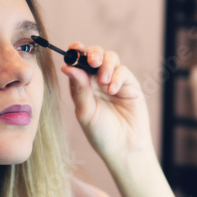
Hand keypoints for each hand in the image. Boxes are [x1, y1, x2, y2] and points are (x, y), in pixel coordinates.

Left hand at [61, 42, 154, 166]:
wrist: (124, 148)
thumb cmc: (100, 133)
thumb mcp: (85, 111)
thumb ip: (79, 89)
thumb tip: (66, 67)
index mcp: (82, 85)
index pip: (77, 63)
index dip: (75, 52)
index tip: (74, 48)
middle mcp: (97, 81)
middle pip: (95, 55)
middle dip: (93, 53)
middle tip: (92, 61)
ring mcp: (114, 81)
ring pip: (110, 58)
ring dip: (105, 64)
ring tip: (103, 81)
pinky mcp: (130, 85)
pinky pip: (123, 71)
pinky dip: (117, 76)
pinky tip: (112, 90)